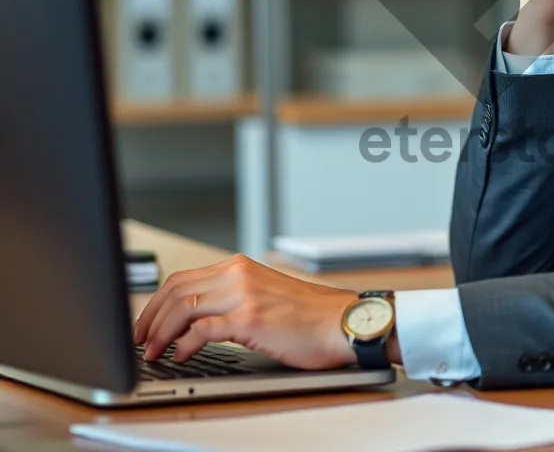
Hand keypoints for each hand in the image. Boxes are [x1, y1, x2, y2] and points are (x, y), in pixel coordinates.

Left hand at [133, 255, 359, 369]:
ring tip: (153, 352)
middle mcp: (239, 275)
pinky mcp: (250, 319)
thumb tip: (197, 320)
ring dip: (160, 333)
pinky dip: (184, 344)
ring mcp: (244, 295)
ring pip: (182, 308)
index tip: (144, 324)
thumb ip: (234, 297)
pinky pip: (202, 330)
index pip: (182, 279)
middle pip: (175, 291)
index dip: (155, 303)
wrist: (344, 322)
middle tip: (139, 340)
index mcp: (240, 267)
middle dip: (149, 318)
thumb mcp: (267, 295)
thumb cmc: (311, 317)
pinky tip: (180, 356)